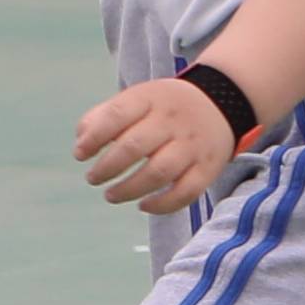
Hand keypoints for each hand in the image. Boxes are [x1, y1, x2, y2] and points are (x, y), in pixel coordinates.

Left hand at [72, 75, 235, 213]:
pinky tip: (144, 206)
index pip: (117, 115)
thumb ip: (104, 116)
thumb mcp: (138, 98)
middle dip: (106, 168)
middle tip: (93, 178)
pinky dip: (162, 205)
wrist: (225, 101)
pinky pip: (186, 192)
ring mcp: (193, 146)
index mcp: (151, 99)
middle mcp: (173, 121)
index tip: (80, 154)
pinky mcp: (208, 168)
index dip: (93, 138)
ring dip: (129, 189)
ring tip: (111, 195)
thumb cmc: (166, 107)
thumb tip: (82, 144)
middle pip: (135, 147)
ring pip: (159, 172)